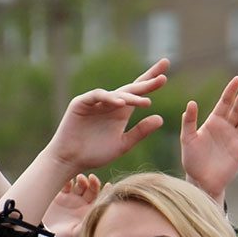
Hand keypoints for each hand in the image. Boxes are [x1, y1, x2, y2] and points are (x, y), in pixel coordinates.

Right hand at [42, 173, 102, 236]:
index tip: (108, 186)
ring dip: (82, 180)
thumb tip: (97, 216)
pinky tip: (68, 180)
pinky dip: (67, 180)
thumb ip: (86, 224)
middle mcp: (81, 204)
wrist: (42, 236)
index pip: (101, 200)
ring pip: (79, 185)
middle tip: (91, 178)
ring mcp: (70, 199)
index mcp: (89, 212)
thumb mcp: (75, 233)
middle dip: (93, 183)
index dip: (106, 192)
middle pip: (91, 190)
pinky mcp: (58, 195)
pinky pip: (65, 184)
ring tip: (80, 178)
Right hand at [46, 58, 168, 172]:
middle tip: (163, 77)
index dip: (151, 83)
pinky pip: (97, 96)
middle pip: (131, 88)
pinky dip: (109, 99)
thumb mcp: (123, 144)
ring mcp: (95, 102)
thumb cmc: (95, 154)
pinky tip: (122, 104)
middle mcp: (110, 104)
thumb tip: (161, 118)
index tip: (166, 75)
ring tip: (146, 103)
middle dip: (147, 81)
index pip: (139, 93)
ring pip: (117, 94)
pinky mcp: (81, 103)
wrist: (71, 161)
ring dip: (131, 97)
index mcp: (121, 112)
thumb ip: (141, 132)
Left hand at [181, 76, 237, 205]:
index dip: (231, 91)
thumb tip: (191, 103)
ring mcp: (235, 139)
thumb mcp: (187, 138)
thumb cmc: (192, 160)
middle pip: (237, 110)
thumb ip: (189, 121)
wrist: (201, 181)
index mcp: (214, 122)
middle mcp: (226, 128)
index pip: (225, 103)